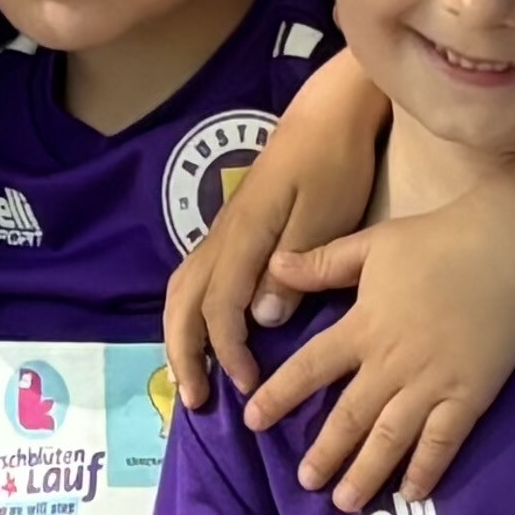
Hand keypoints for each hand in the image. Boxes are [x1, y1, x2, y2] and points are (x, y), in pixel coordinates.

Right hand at [161, 57, 387, 412]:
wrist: (328, 114)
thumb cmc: (334, 163)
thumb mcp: (325, 215)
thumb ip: (296, 269)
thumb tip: (262, 319)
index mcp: (244, 236)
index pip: (220, 307)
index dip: (228, 351)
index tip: (247, 384)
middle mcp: (222, 237)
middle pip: (183, 304)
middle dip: (185, 354)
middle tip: (196, 400)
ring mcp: (222, 232)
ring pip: (181, 291)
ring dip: (181, 336)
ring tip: (193, 378)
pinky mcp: (233, 230)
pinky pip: (194, 279)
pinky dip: (190, 314)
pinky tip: (207, 335)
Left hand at [243, 207, 514, 511]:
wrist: (507, 246)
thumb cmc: (437, 240)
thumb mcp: (372, 244)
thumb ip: (322, 263)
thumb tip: (272, 265)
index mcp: (363, 327)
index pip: (310, 368)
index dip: (279, 396)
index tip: (253, 421)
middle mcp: (391, 363)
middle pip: (348, 417)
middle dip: (324, 453)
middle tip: (305, 482)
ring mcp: (431, 383)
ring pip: (390, 438)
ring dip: (366, 473)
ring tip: (345, 502)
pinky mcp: (470, 394)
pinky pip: (443, 440)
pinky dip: (426, 469)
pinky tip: (412, 494)